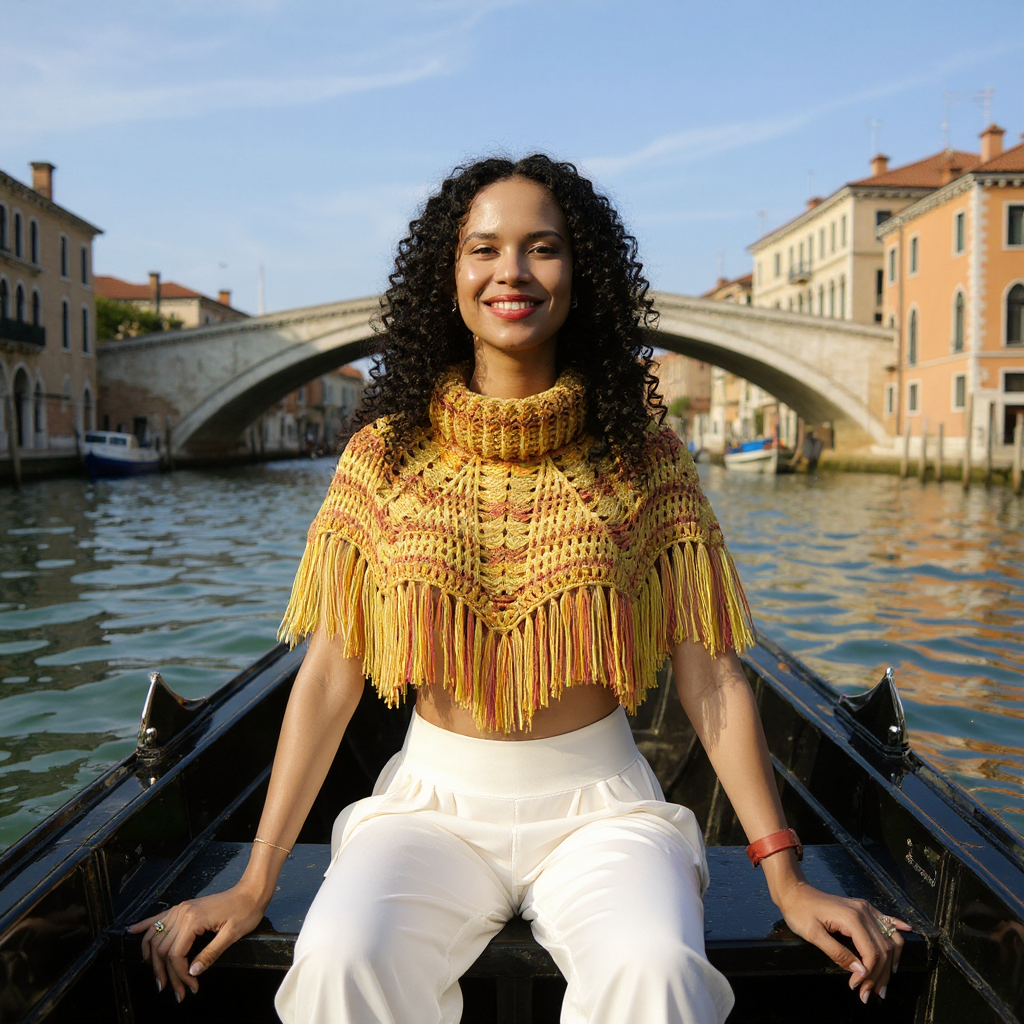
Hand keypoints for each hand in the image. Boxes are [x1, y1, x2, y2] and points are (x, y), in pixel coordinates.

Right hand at [127, 884, 268, 1001]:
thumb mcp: (231, 935)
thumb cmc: (245, 911)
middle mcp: (182, 913)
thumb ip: (210, 954)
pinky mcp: (182, 907)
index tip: (190, 988)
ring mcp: (180, 909)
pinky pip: (158, 917)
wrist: (251, 891)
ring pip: (155, 937)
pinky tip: (131, 932)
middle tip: (176, 992)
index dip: (179, 975)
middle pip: (163, 949)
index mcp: (193, 920)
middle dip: (166, 974)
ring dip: (153, 959)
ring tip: (160, 978)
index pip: (176, 954)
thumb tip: (191, 973)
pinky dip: (144, 926)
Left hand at [776, 881, 910, 1002]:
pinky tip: (909, 932)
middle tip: (870, 994)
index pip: (872, 953)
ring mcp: (866, 908)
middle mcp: (864, 912)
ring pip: (889, 938)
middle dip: (880, 975)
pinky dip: (898, 929)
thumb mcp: (813, 935)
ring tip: (884, 982)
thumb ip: (838, 953)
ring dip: (891, 962)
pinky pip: (886, 919)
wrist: (795, 892)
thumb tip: (861, 972)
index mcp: (852, 918)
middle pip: (883, 949)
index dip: (869, 975)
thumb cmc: (800, 913)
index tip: (858, 989)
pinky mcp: (864, 908)